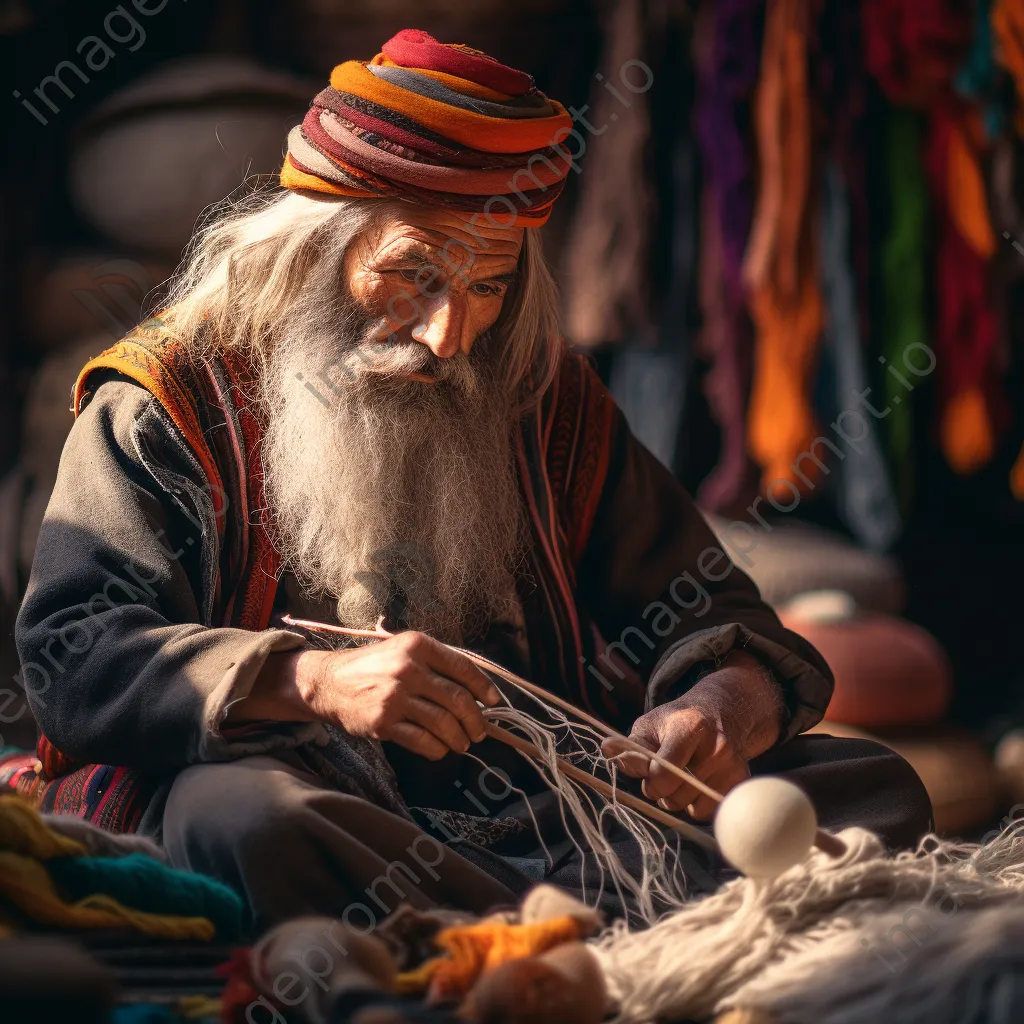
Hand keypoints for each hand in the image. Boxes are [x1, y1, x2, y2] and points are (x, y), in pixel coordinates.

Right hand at [244, 632, 500, 759]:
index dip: (484, 688)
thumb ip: (436, 664)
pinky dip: (438, 749)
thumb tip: (476, 691)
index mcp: (418, 645)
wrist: (329, 682)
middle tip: (480, 732)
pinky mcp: (383, 722)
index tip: (494, 703)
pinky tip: (440, 749)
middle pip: (458, 699)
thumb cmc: (374, 667)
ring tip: (462, 743)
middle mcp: (408, 668)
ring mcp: (395, 696)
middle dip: (476, 720)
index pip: (463, 668)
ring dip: (459, 738)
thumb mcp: (404, 651)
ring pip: (444, 723)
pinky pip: (423, 741)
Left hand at [601, 653, 782, 819]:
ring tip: (680, 779)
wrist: (722, 713)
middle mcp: (717, 746)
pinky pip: (710, 811)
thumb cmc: (677, 722)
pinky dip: (697, 805)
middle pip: (676, 796)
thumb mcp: (649, 725)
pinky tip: (696, 785)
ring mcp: (733, 765)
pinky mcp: (741, 781)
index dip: (650, 781)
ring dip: (678, 801)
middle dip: (661, 792)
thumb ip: (629, 744)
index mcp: (689, 726)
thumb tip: (606, 750)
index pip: (663, 773)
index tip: (648, 775)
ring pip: (693, 808)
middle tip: (662, 776)